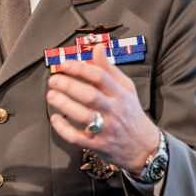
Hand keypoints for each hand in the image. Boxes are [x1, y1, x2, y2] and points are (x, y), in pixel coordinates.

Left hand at [46, 48, 161, 174]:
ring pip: (83, 117)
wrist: (143, 147)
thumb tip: (97, 47)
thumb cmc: (130, 112)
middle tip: (53, 80)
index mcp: (120, 94)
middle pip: (90, 96)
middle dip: (69, 86)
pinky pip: (78, 138)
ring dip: (65, 105)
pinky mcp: (98, 145)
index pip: (100, 77)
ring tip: (51, 96)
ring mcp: (106, 129)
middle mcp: (114, 111)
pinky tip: (55, 118)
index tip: (64, 64)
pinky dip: (64, 129)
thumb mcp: (126, 88)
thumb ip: (109, 69)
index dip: (80, 69)